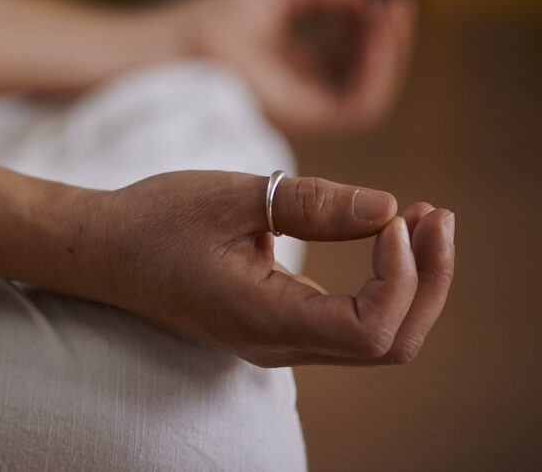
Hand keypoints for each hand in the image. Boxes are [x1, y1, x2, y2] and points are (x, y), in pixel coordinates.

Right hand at [85, 171, 453, 366]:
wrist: (104, 250)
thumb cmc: (155, 218)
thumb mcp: (231, 196)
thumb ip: (311, 204)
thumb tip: (389, 208)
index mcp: (261, 317)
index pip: (369, 331)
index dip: (402, 277)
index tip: (394, 217)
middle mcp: (276, 343)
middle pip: (389, 344)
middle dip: (428, 281)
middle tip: (437, 214)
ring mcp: (278, 339)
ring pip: (377, 339)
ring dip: (414, 282)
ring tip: (424, 218)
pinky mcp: (278, 323)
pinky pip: (352, 321)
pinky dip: (384, 282)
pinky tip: (390, 234)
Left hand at [150, 0, 416, 133]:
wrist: (171, 45)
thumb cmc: (206, 18)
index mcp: (290, 62)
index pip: (348, 50)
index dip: (373, 23)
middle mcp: (298, 89)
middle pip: (363, 72)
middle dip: (389, 37)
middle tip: (397, 1)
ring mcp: (299, 107)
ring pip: (367, 94)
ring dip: (388, 56)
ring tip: (388, 16)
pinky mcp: (298, 120)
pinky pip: (356, 108)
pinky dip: (375, 76)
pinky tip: (377, 38)